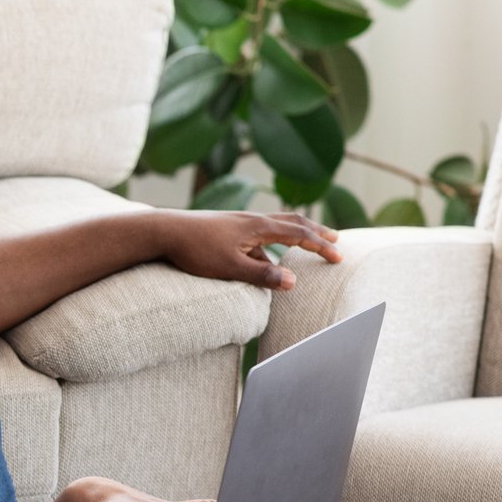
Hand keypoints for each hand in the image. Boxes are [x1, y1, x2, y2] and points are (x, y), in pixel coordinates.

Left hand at [151, 209, 339, 290]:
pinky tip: (262, 259)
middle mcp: (252, 219)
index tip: (338, 257)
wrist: (163, 231)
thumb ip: (261, 275)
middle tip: (335, 239)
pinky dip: (270, 242)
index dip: (320, 246)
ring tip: (305, 243)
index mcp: (259, 227)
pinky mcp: (226, 227)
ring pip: (275, 225)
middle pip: (292, 222)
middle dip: (315, 232)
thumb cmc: (195, 250)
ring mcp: (238, 221)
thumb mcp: (230, 267)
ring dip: (295, 233)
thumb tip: (293, 282)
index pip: (300, 234)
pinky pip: (256, 233)